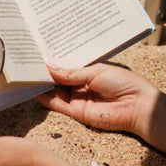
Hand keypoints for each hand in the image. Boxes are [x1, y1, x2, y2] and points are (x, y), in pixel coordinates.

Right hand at [37, 63, 159, 138]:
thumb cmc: (122, 82)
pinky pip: (58, 105)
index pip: (68, 65)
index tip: (40, 53)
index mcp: (90, 70)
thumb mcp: (96, 72)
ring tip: (29, 75)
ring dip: (44, 85)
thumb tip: (50, 67)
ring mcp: (79, 98)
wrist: (136, 106)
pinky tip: (36, 91)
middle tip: (30, 63)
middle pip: (60, 78)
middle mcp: (82, 84)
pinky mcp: (77, 113)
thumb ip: (72, 73)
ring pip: (56, 91)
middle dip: (47, 72)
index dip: (56, 61)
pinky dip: (47, 99)